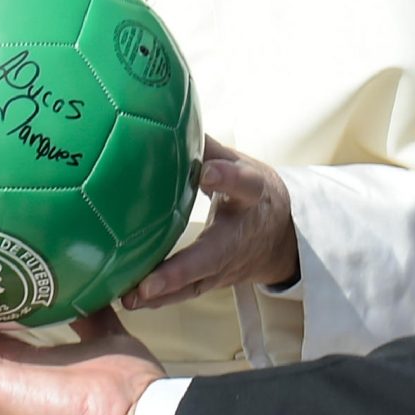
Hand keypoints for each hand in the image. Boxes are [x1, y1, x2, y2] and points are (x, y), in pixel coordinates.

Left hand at [121, 141, 297, 309]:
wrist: (286, 236)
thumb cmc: (252, 191)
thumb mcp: (241, 163)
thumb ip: (207, 146)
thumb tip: (167, 113)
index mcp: (252, 195)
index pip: (244, 183)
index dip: (227, 177)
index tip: (206, 171)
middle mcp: (240, 235)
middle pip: (213, 254)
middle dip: (181, 269)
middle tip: (149, 281)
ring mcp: (227, 264)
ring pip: (196, 283)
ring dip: (163, 293)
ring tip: (129, 298)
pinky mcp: (214, 281)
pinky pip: (186, 293)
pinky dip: (159, 300)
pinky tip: (129, 301)